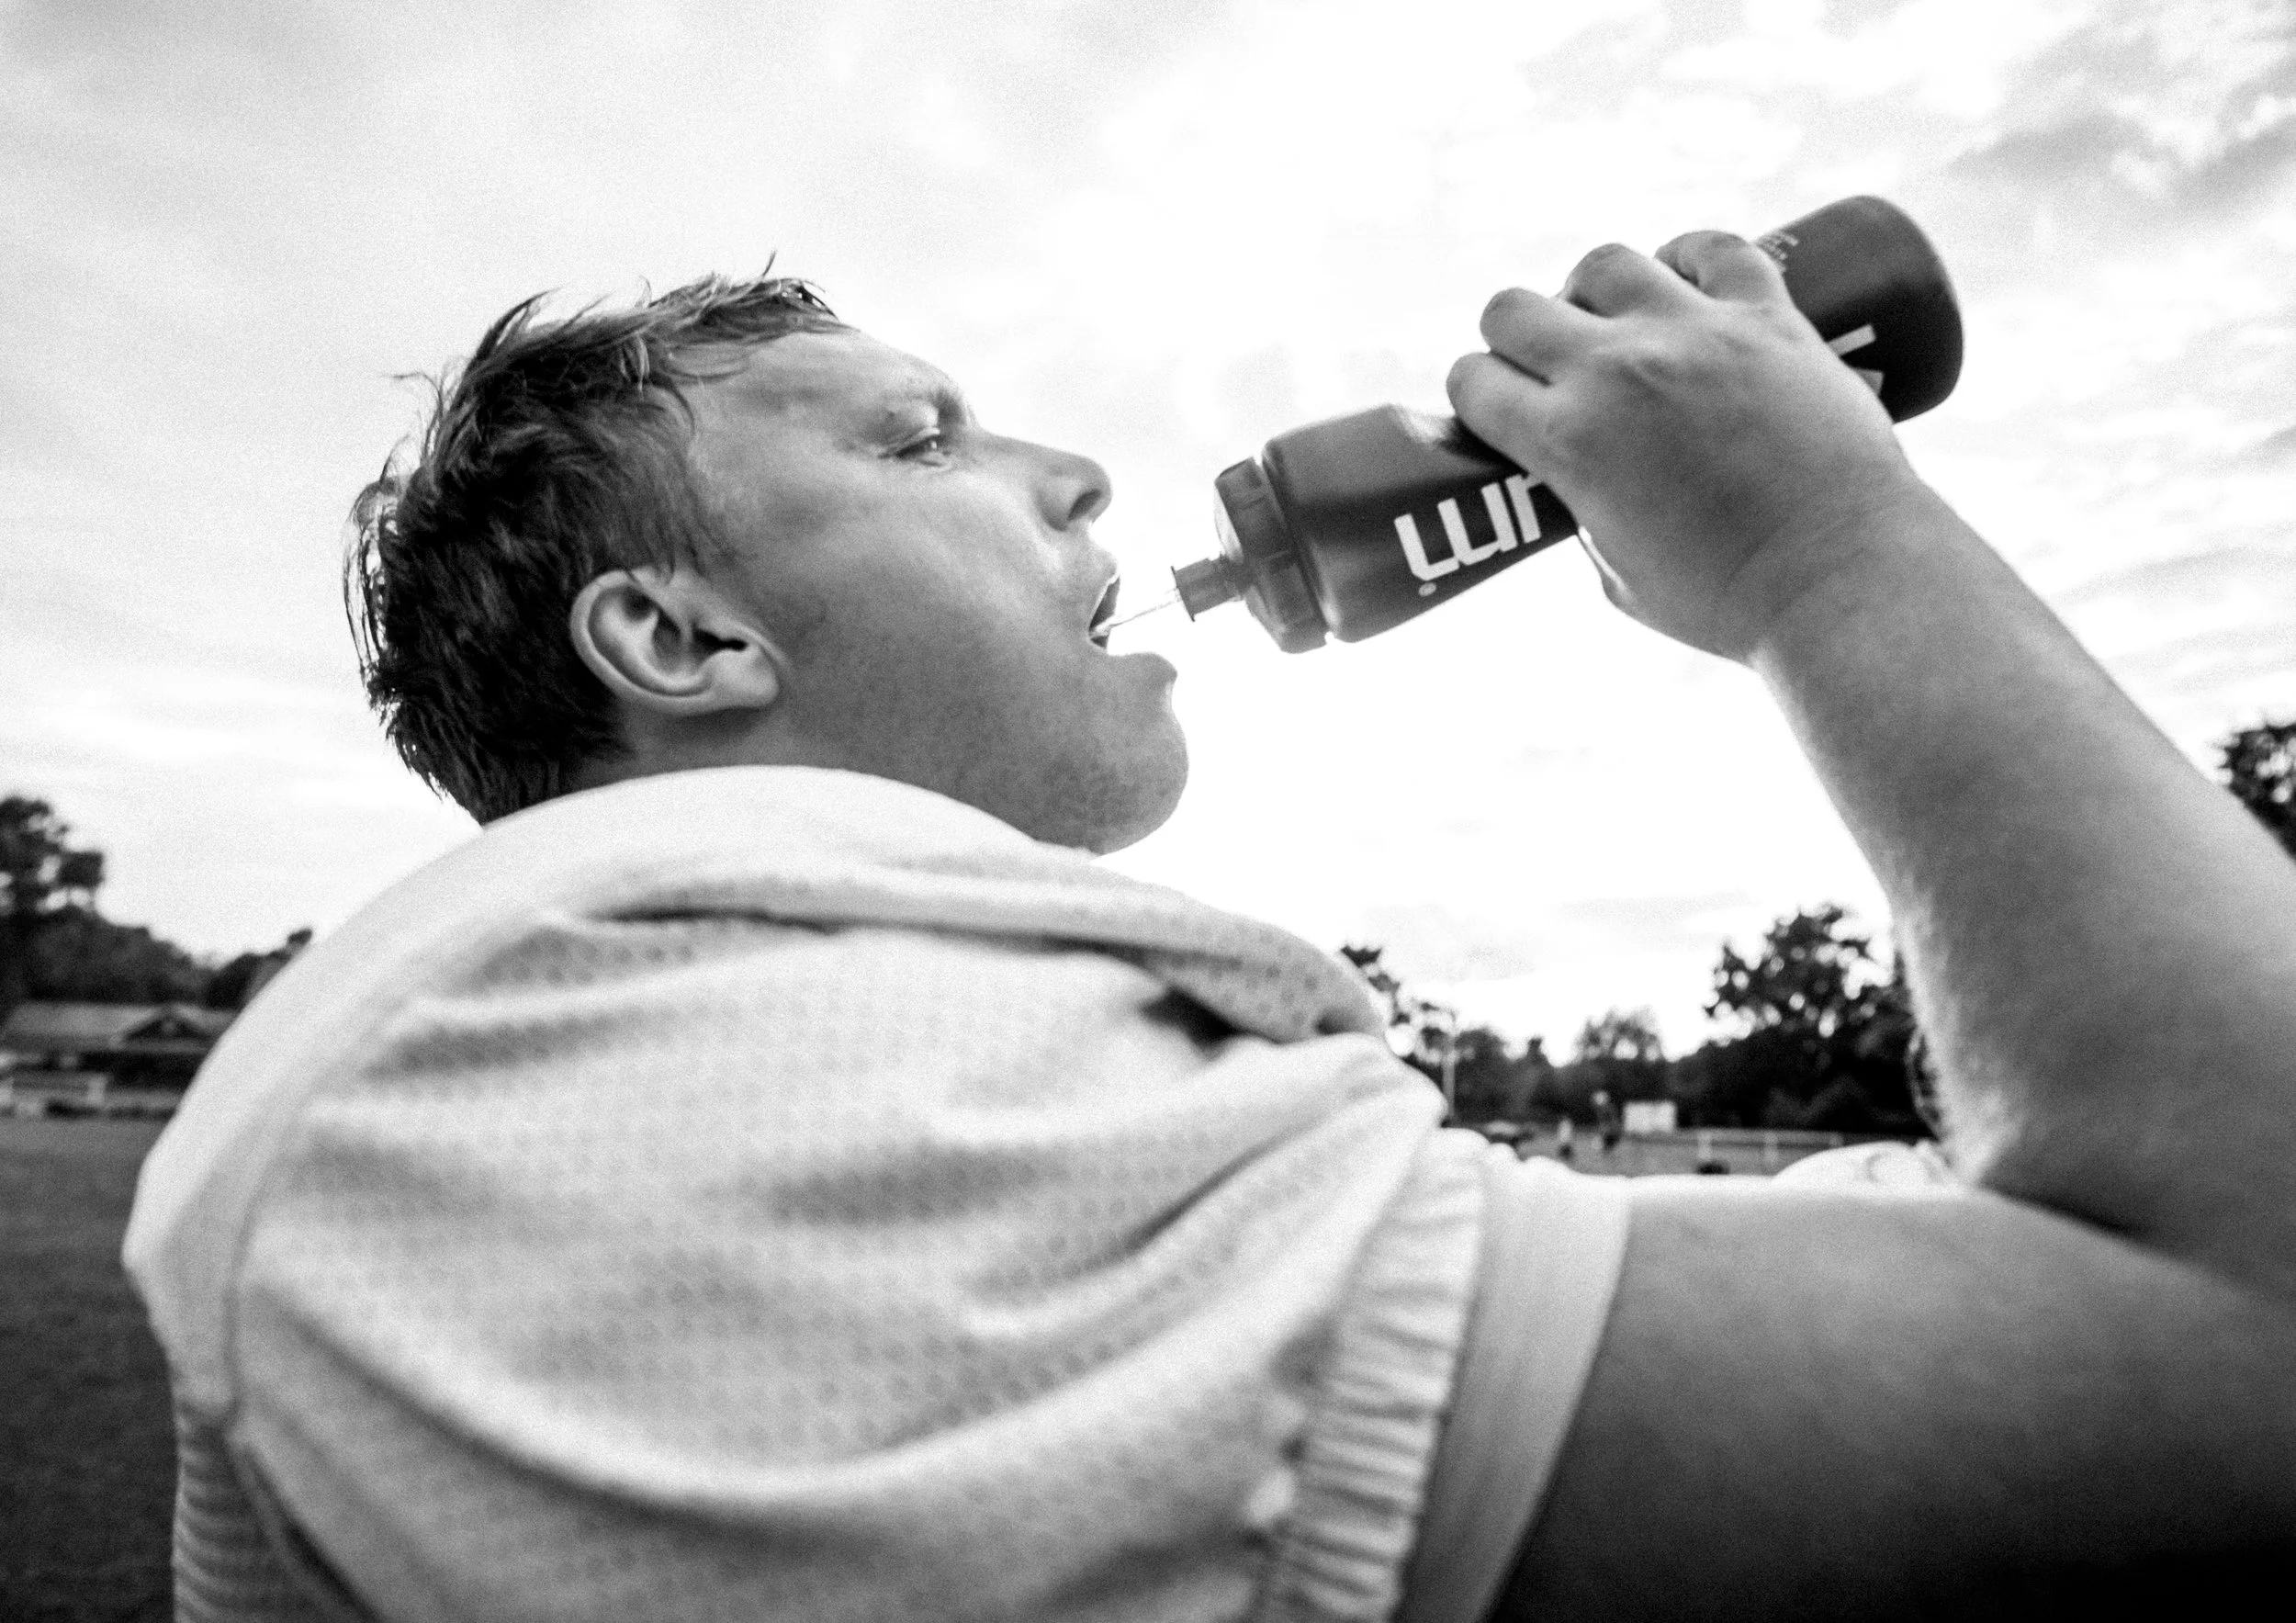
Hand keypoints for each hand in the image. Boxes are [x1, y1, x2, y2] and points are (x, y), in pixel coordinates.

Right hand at [1447, 231, 1927, 661]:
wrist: (1836, 579)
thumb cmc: (1726, 600)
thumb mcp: (1619, 574)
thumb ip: (1591, 517)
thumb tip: (1591, 491)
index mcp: (1566, 441)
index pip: (1473, 380)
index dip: (1476, 395)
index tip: (1498, 409)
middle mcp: (1615, 371)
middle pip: (1515, 308)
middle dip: (1515, 338)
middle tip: (1549, 368)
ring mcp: (1693, 333)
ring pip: (1605, 263)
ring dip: (1595, 292)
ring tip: (1619, 322)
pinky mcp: (1767, 315)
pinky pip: (1714, 248)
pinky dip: (1691, 257)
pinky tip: (1687, 280)